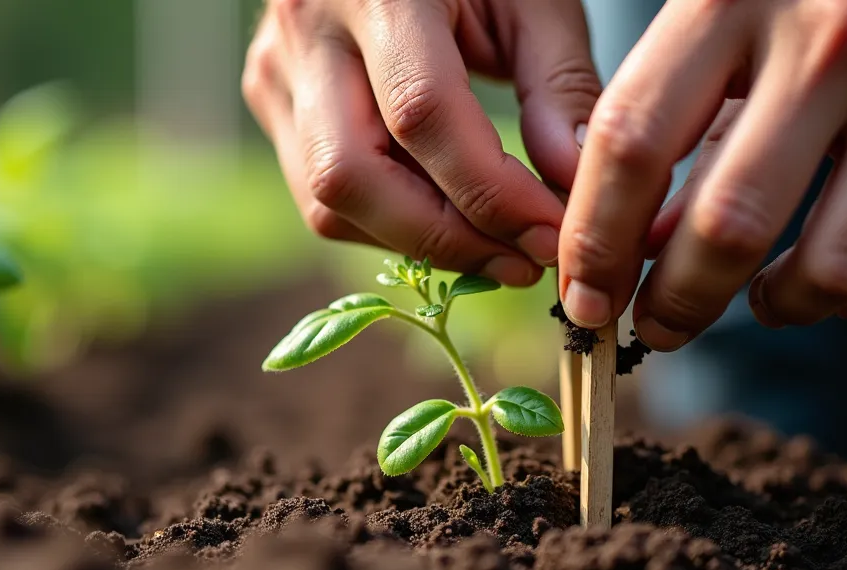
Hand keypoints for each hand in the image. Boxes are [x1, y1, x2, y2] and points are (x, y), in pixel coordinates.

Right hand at [242, 0, 601, 285]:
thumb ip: (559, 85)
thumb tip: (574, 186)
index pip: (420, 115)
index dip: (490, 192)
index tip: (552, 234)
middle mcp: (306, 31)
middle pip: (350, 177)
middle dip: (444, 239)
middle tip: (522, 262)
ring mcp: (275, 70)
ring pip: (327, 203)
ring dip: (417, 241)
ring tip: (494, 245)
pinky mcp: (271, 99)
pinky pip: (321, 195)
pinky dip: (390, 221)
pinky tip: (447, 214)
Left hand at [558, 0, 846, 349]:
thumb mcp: (723, 5)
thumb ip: (671, 107)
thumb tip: (635, 244)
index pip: (631, 143)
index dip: (593, 239)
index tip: (582, 298)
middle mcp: (834, 45)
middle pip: (729, 225)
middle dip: (677, 302)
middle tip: (657, 328)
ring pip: (836, 267)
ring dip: (781, 309)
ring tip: (754, 302)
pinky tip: (834, 279)